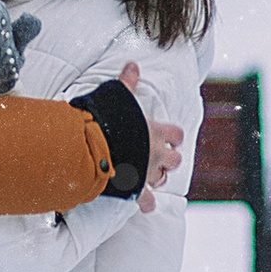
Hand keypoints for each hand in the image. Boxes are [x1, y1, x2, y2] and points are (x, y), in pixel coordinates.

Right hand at [115, 64, 185, 201]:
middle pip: (174, 159)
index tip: (172, 137)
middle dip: (170, 158)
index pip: (176, 134)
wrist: (95, 148)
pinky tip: (148, 207)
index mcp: (154, 131)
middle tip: (162, 157)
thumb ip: (127, 81)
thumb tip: (133, 64)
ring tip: (155, 176)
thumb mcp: (117, 96)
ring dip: (160, 177)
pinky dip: (147, 204)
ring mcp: (146, 172)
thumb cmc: (106, 120)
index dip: (175, 136)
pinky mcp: (134, 188)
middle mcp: (155, 153)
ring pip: (163, 178)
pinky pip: (145, 199)